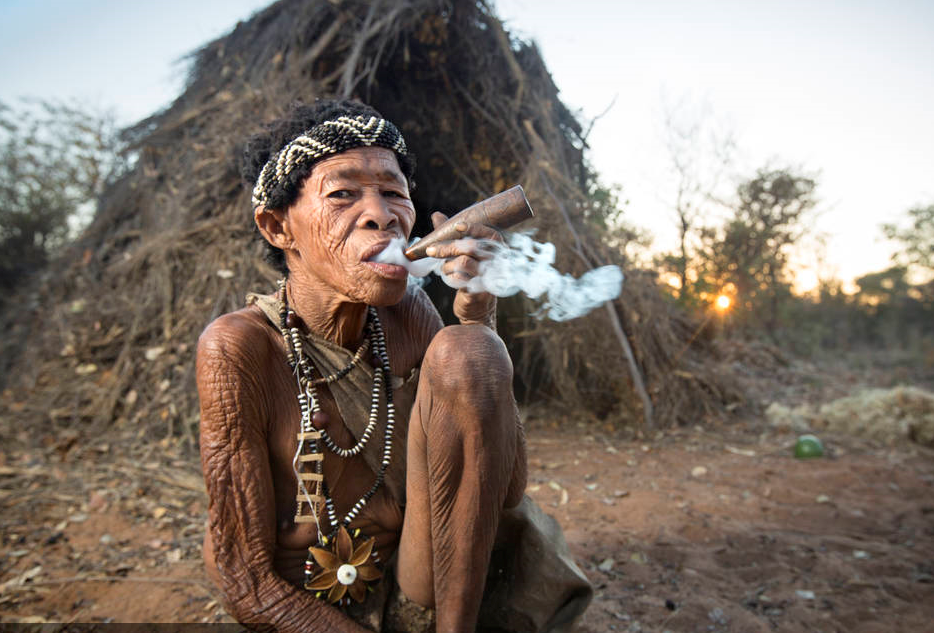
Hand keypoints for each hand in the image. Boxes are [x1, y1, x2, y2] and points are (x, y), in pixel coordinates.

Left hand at [425, 211, 498, 327]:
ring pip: (464, 262)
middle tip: (430, 251)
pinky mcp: (482, 291)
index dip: (472, 227)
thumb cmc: (469, 275)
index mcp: (496, 249)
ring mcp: (490, 277)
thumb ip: (451, 235)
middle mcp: (497, 261)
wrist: (476, 307)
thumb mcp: (462, 254)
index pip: (488, 233)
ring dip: (448, 265)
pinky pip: (462, 279)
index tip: (456, 226)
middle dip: (447, 247)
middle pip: (470, 247)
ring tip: (445, 270)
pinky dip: (452, 276)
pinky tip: (451, 278)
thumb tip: (436, 215)